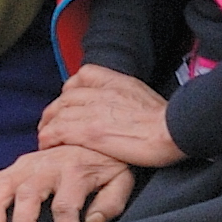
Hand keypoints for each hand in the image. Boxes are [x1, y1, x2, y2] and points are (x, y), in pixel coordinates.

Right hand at [0, 145, 137, 221]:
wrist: (90, 133)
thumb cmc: (106, 164)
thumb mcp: (120, 180)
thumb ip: (111, 201)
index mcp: (74, 171)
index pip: (66, 204)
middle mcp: (45, 167)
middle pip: (29, 194)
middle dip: (25, 221)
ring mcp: (25, 166)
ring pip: (4, 186)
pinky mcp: (14, 168)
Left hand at [37, 64, 186, 167]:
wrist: (175, 131)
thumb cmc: (170, 122)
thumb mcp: (146, 96)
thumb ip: (127, 97)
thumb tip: (122, 105)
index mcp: (117, 82)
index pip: (83, 76)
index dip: (71, 90)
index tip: (69, 103)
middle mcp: (102, 92)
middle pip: (66, 97)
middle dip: (55, 111)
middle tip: (50, 124)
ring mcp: (94, 111)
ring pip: (58, 113)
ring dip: (48, 125)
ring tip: (45, 137)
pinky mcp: (90, 131)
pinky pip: (58, 131)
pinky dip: (49, 137)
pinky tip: (47, 144)